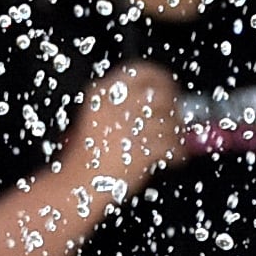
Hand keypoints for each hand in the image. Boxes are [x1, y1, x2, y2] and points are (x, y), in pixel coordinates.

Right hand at [62, 62, 184, 205]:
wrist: (76, 184)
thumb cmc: (82, 157)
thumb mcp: (92, 120)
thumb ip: (120, 108)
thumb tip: (152, 105)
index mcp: (102, 93)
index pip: (139, 71)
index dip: (159, 77)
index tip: (167, 83)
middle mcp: (117, 105)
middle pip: (159, 92)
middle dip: (173, 102)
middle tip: (178, 110)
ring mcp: (131, 127)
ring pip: (169, 120)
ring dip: (177, 129)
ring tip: (176, 137)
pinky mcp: (143, 149)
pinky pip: (172, 145)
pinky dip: (178, 151)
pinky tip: (176, 155)